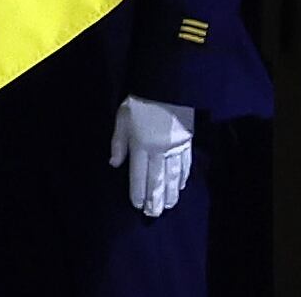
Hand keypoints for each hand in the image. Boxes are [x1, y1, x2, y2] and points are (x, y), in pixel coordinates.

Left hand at [110, 97, 192, 218]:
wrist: (166, 86)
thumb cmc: (140, 102)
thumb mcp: (122, 118)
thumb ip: (118, 142)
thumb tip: (114, 164)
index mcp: (140, 144)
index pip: (138, 174)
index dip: (138, 191)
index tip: (137, 205)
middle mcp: (158, 150)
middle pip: (157, 179)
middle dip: (154, 199)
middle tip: (153, 215)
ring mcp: (175, 147)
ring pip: (173, 176)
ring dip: (169, 193)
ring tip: (167, 206)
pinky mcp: (187, 142)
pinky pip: (186, 164)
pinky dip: (183, 177)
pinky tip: (180, 187)